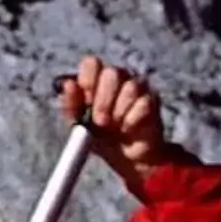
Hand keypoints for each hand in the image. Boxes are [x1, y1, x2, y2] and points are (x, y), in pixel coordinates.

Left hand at [58, 54, 186, 193]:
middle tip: (100, 121)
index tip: (86, 100)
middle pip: (112, 73)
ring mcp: (138, 87)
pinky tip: (127, 129)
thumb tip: (68, 84)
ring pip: (130, 88)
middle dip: (103, 100)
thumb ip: (71, 105)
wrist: (126, 158)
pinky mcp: (152, 101)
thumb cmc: (102, 136)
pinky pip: (143, 104)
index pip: (92, 63)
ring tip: (115, 126)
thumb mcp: (80, 124)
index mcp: (97, 78)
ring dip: (119, 111)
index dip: (88, 80)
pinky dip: (132, 120)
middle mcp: (119, 77)